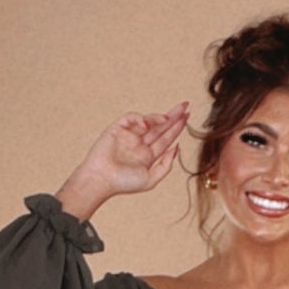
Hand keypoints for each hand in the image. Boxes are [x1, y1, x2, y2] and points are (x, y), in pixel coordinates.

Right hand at [55, 101, 188, 218]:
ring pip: (148, 121)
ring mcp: (128, 136)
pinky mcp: (117, 129)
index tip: (187, 116)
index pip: (166, 138)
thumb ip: (166, 165)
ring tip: (168, 117)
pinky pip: (131, 118)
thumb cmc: (123, 183)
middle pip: (160, 127)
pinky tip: (146, 123)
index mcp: (147, 156)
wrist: (100, 180)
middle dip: (173, 116)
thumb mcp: (151, 179)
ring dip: (158, 117)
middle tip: (185, 106)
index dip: (177, 127)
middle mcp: (139, 144)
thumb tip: (177, 148)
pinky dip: (140, 118)